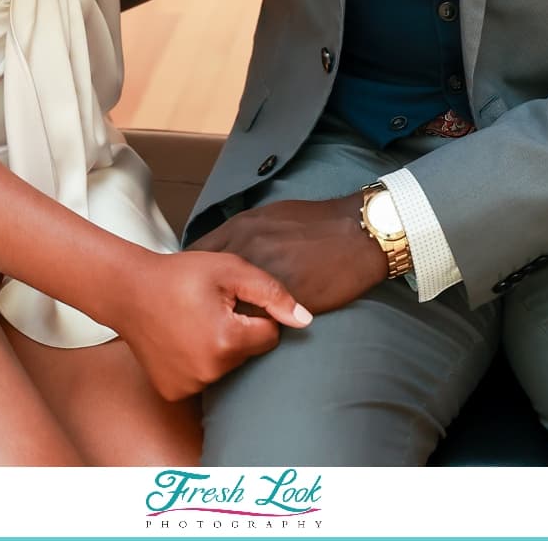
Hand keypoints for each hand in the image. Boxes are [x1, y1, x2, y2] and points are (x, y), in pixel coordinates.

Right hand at [114, 248, 312, 400]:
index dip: (257, 313)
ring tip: (194, 320)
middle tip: (211, 307)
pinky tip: (182, 339)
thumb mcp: (229, 269)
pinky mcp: (175, 392)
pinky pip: (204, 378)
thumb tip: (305, 320)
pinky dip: (199, 361)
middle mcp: (211, 372)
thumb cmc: (180, 274)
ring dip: (219, 346)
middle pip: (249, 352)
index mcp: (228, 341)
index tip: (232, 299)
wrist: (128, 290)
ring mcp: (190, 386)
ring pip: (227, 366)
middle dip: (239, 330)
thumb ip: (272, 292)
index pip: (270, 334)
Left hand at [190, 194, 387, 316]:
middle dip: (201, 298)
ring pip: (228, 304)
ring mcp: (265, 273)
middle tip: (199, 314)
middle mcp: (246, 248)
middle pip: (206, 282)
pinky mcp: (286, 298)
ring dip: (223, 316)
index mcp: (241, 227)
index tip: (191, 289)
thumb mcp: (271, 215)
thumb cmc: (317, 222)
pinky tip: (251, 333)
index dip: (193, 275)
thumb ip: (243, 234)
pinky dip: (251, 326)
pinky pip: (257, 319)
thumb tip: (222, 251)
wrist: (356, 232)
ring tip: (220, 328)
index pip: (197, 255)